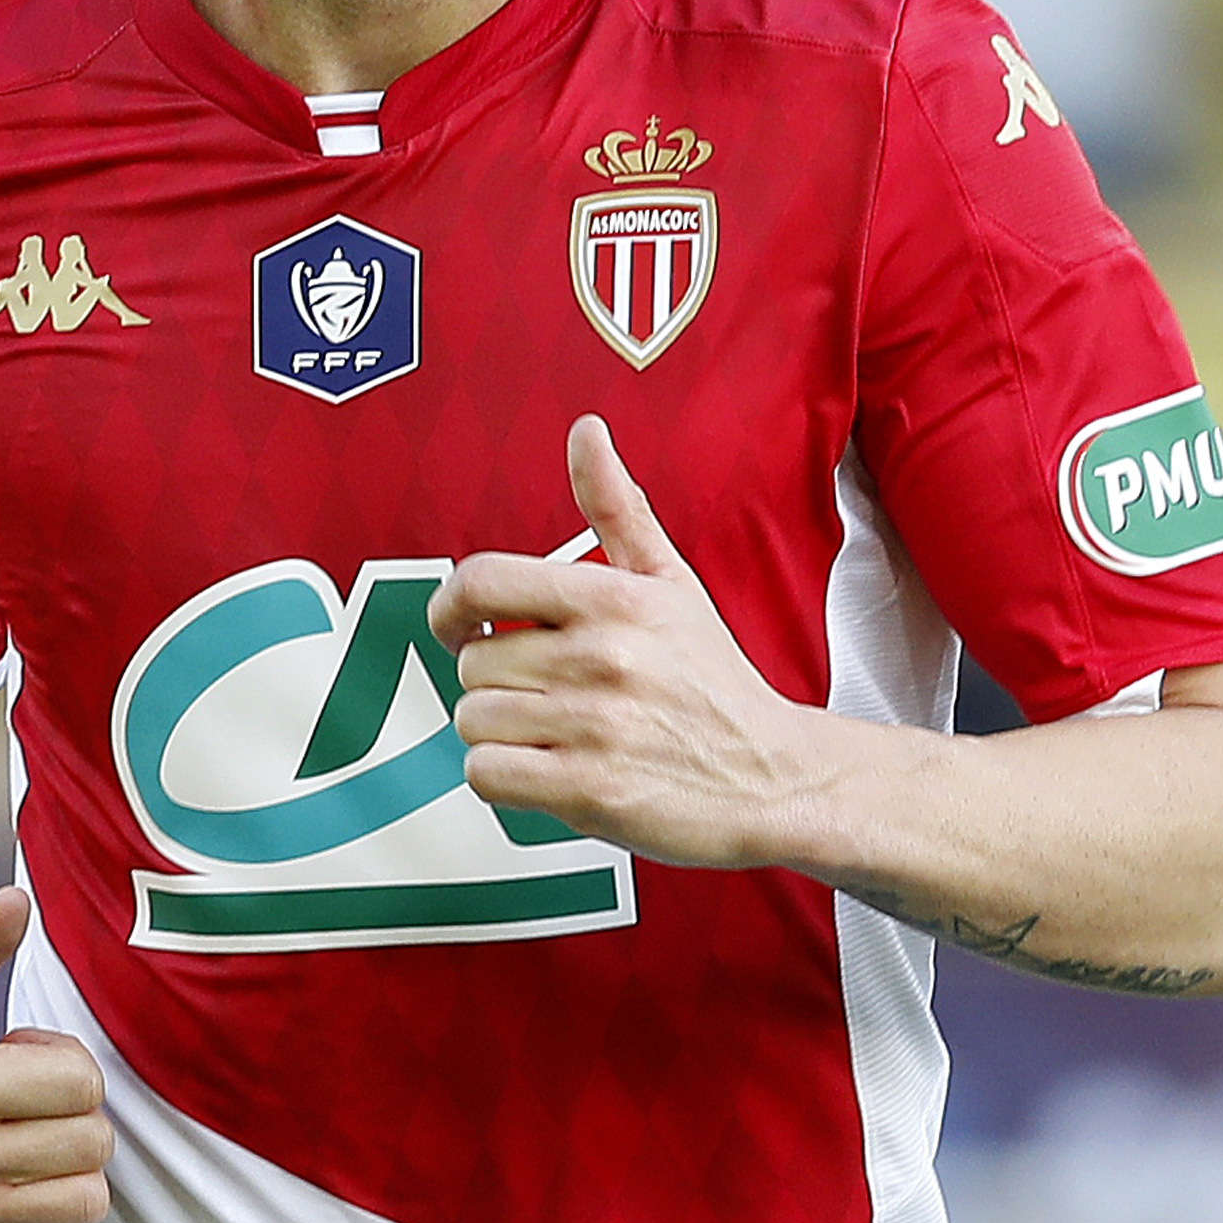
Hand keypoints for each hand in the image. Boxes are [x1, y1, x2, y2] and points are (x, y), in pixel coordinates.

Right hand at [0, 883, 112, 1222]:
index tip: (30, 1057)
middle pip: (90, 1145)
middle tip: (33, 1102)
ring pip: (84, 1204)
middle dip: (77, 1115)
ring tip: (27, 1142)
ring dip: (73, 1169)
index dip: (70, 1065)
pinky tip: (24, 1187)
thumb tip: (17, 900)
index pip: (80, 1086)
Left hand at [433, 417, 852, 868]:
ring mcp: (595, 727)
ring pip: (473, 720)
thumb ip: (618, 508)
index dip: (450, 607)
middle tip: (546, 693)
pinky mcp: (589, 791)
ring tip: (554, 733)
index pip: (481, 581)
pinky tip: (548, 769)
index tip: (459, 626)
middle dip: (495, 681)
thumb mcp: (671, 584)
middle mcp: (603, 658)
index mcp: (615, 600)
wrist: (772, 777)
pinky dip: (503, 777)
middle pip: (472, 662)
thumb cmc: (712, 681)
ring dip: (500, 732)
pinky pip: (486, 775)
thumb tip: (586, 431)